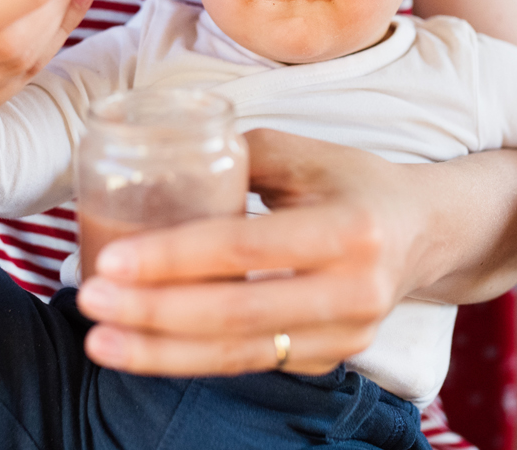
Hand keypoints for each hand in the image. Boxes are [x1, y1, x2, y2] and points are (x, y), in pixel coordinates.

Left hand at [74, 129, 426, 376]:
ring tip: (102, 340)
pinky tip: (144, 346)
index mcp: (349, 228)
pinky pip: (250, 362)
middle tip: (90, 302)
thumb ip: (236, 155)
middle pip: (235, 313)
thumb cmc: (354, 183)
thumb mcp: (306, 153)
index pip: (244, 248)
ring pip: (239, 353)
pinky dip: (191, 358)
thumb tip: (160, 157)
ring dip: (161, 352)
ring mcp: (346, 335)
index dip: (173, 257)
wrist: (425, 233)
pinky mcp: (331, 359)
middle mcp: (355, 291)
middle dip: (152, 313)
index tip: (111, 261)